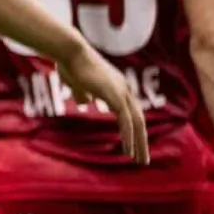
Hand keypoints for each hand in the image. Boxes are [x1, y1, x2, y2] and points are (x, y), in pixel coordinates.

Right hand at [51, 42, 149, 163]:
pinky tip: (128, 151)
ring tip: (139, 160)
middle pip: (138, 119)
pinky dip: (128, 138)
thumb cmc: (70, 64)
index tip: (132, 144)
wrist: (70, 52)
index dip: (132, 129)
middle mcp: (124, 89)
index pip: (130, 112)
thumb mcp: (77, 83)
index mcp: (117, 86)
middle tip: (143, 159)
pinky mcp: (115, 96)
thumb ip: (83, 93)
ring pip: (136, 123)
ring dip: (139, 144)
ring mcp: (121, 92)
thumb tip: (85, 103)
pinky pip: (126, 122)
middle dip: (141, 141)